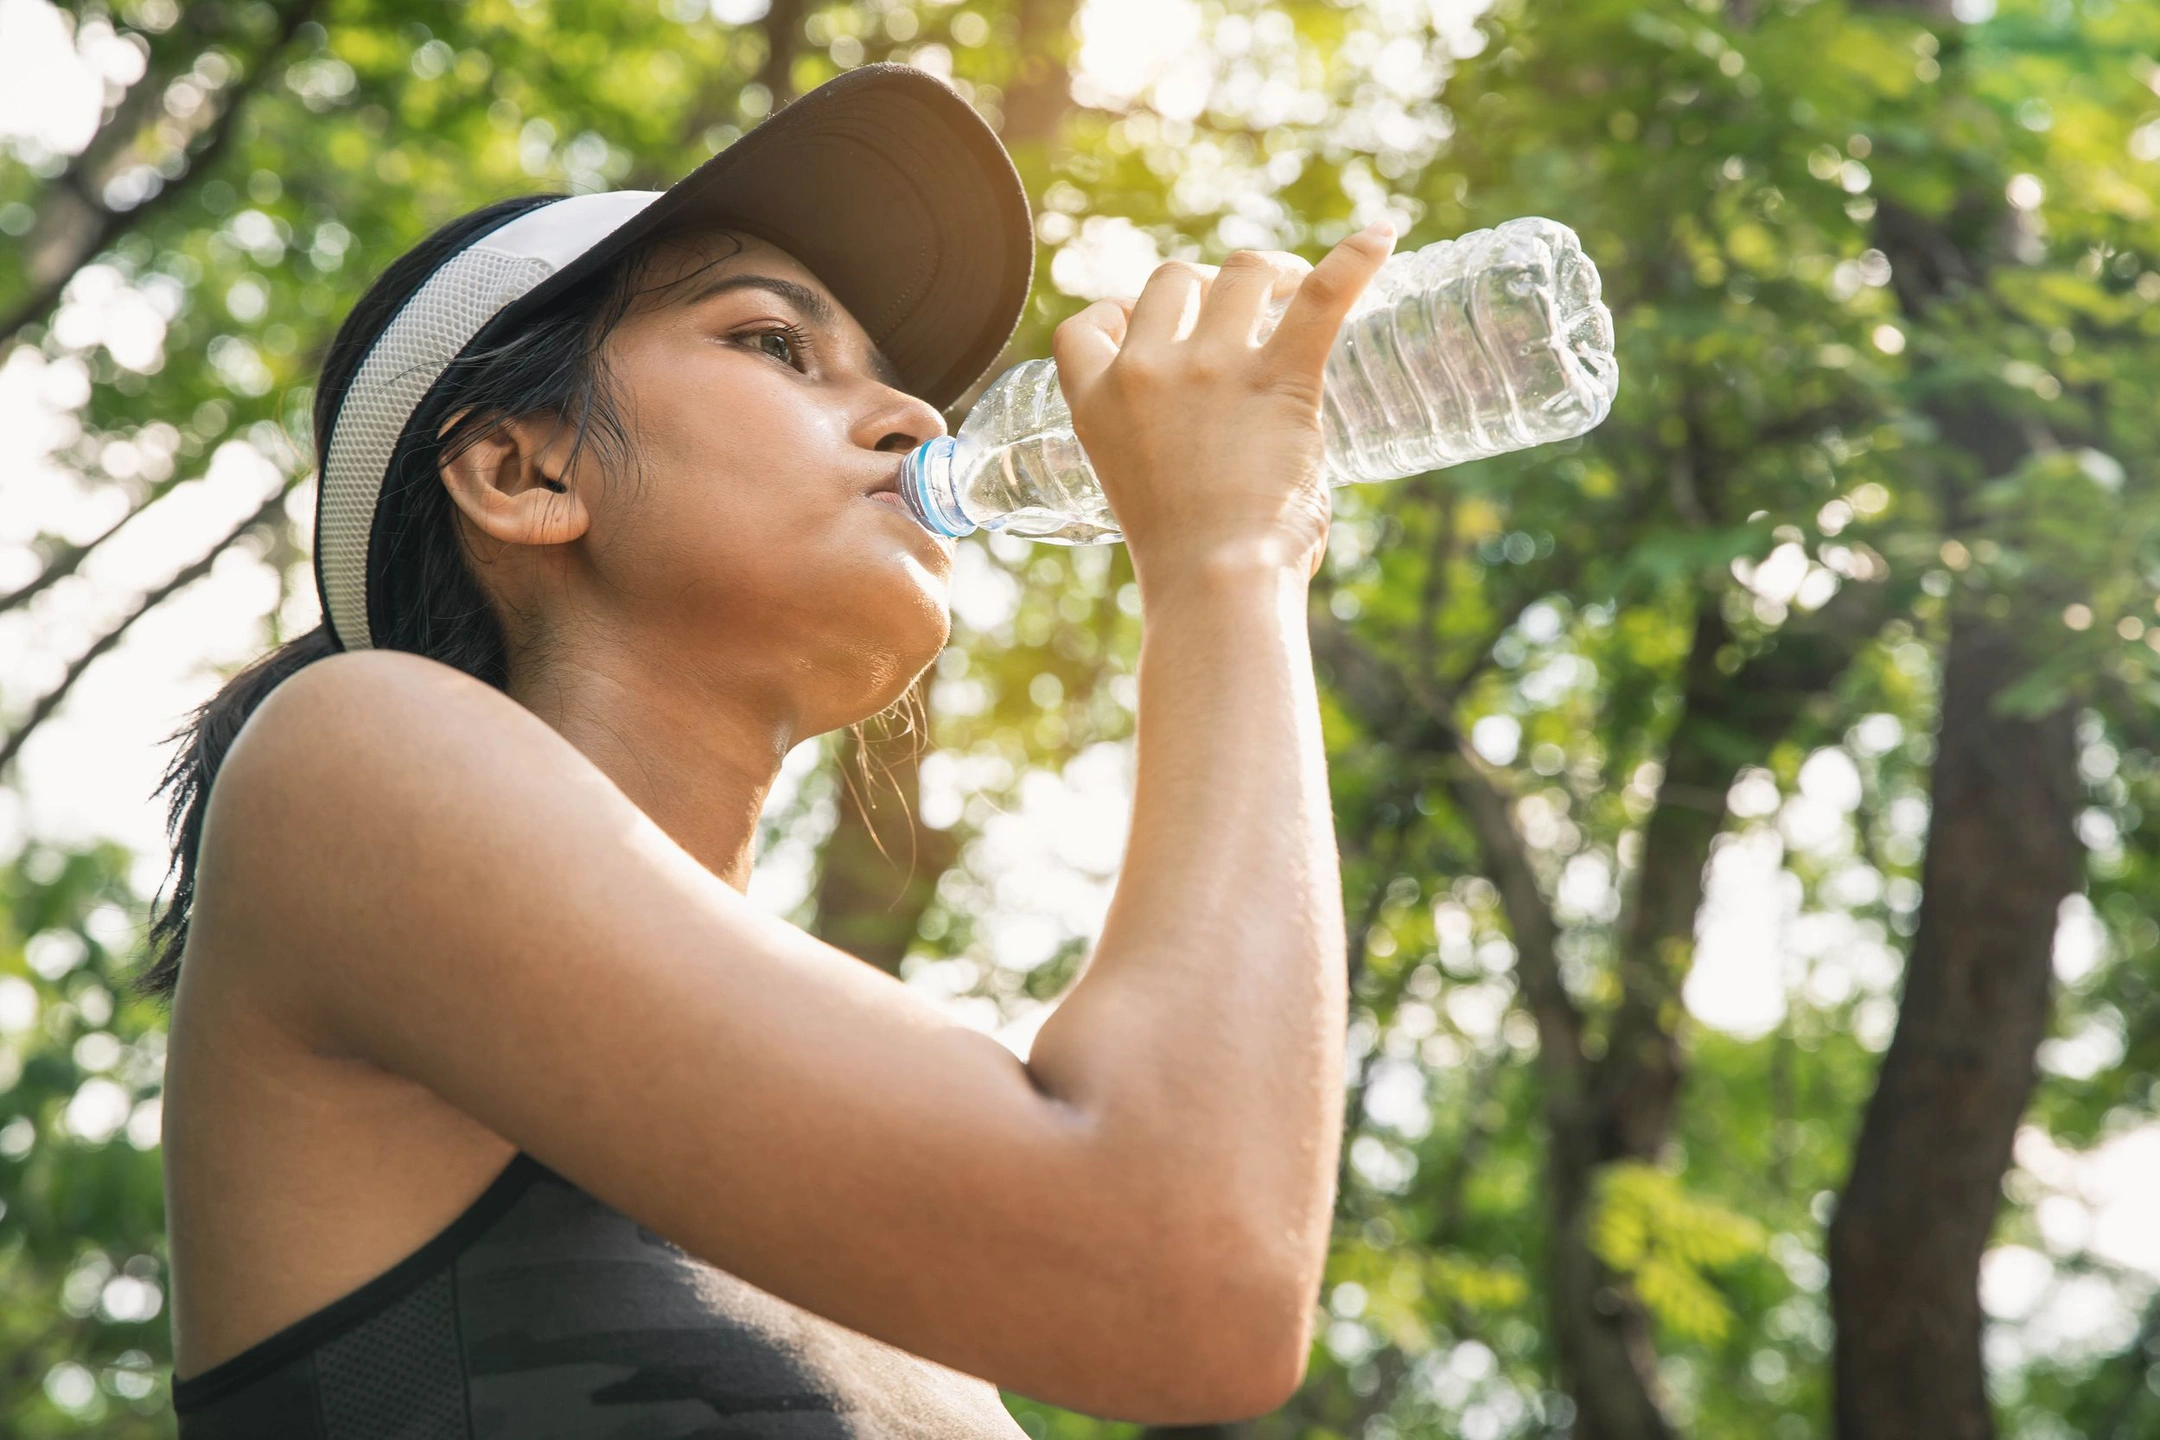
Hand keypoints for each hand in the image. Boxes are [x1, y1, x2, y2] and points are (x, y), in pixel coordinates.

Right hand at [1050, 222, 1395, 591]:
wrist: (1213, 585)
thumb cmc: (1185, 566)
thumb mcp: (1135, 491)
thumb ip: (1158, 448)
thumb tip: (1223, 452)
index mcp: (1096, 404)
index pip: (1085, 326)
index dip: (1116, 313)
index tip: (1146, 325)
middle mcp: (1144, 371)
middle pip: (1169, 280)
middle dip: (1204, 286)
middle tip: (1243, 311)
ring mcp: (1210, 368)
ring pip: (1237, 272)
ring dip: (1265, 272)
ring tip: (1292, 287)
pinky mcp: (1277, 377)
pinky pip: (1322, 294)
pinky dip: (1357, 258)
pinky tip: (1384, 237)